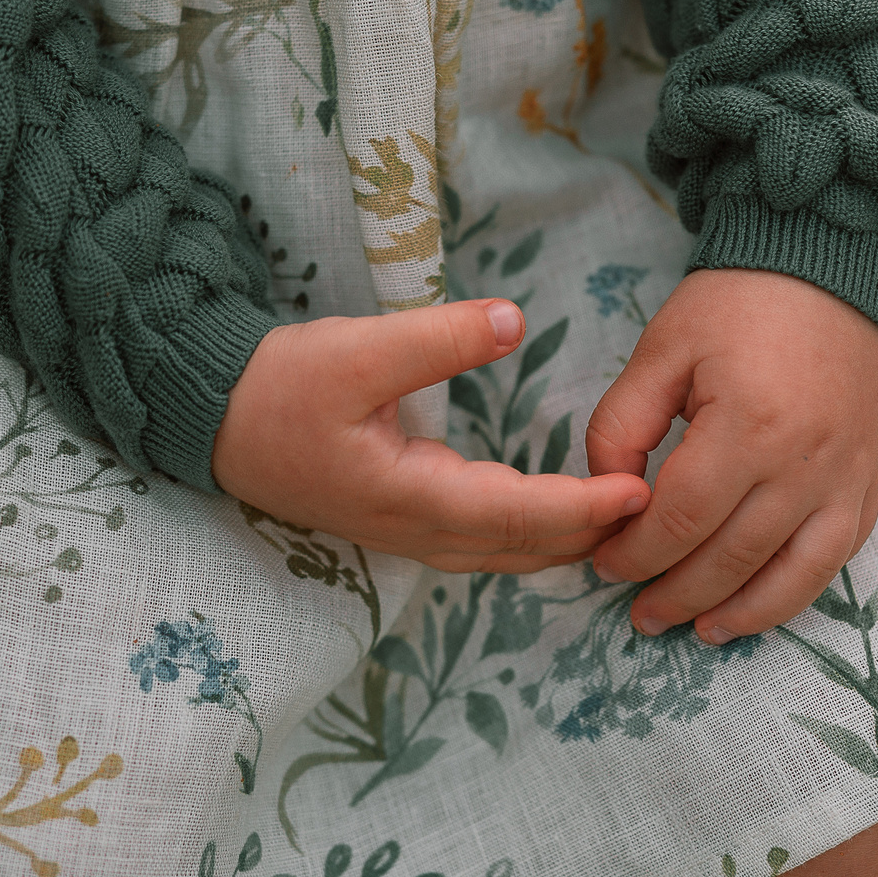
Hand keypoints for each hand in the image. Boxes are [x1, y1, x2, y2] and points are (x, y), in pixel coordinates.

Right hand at [212, 300, 649, 572]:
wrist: (214, 422)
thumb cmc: (280, 388)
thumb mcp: (356, 350)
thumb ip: (437, 339)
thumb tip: (513, 321)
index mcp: (411, 498)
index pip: (520, 515)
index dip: (586, 508)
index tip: (642, 493)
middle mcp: (417, 532)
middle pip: (525, 550)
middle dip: (593, 535)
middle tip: (664, 508)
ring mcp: (409, 536)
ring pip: (508, 555)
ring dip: (567, 542)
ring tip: (627, 517)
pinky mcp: (403, 524)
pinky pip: (487, 545)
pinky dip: (534, 537)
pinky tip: (564, 517)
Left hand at [586, 269, 877, 642]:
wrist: (827, 265)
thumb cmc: (737, 303)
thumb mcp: (659, 351)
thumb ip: (621, 427)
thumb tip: (610, 498)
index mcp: (745, 426)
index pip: (678, 521)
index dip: (634, 554)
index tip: (603, 563)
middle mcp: (803, 464)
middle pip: (730, 559)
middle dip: (675, 594)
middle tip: (638, 613)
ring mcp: (845, 477)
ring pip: (791, 575)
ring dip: (739, 613)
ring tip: (696, 630)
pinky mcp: (868, 479)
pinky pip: (837, 557)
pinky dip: (795, 592)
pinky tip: (758, 606)